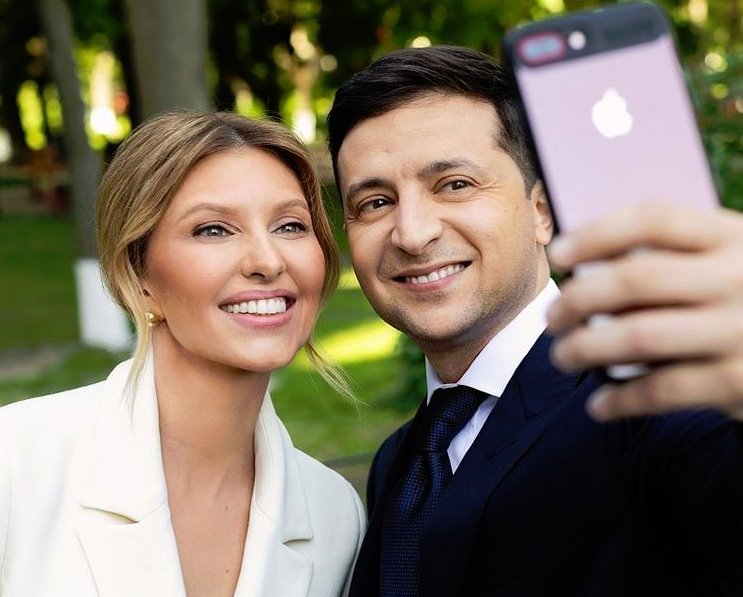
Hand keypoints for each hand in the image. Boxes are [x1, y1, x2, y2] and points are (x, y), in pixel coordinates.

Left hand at [546, 202, 742, 420]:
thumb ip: (672, 261)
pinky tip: (598, 405)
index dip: (596, 233)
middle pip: (636, 278)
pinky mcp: (739, 382)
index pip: (654, 218)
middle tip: (551, 318)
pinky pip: (661, 390)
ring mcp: (741, 330)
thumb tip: (583, 272)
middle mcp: (740, 277)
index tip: (558, 253)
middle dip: (577, 298)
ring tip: (562, 356)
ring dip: (584, 349)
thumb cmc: (742, 301)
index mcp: (733, 236)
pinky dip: (620, 400)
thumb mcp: (725, 264)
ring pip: (638, 336)